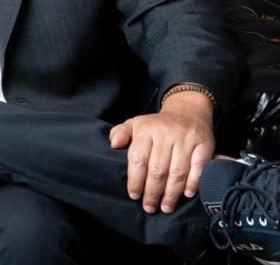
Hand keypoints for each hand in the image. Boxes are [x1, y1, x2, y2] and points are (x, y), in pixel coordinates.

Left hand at [109, 91, 214, 213]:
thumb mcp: (135, 123)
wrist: (187, 110)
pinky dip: (193, 183)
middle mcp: (166, 134)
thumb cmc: (157, 124)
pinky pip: (199, 167)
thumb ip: (121, 132)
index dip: (135, 180)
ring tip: (165, 207)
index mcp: (146, 129)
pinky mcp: (204, 145)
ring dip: (171, 194)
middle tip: (149, 207)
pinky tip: (186, 194)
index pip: (139, 158)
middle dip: (152, 192)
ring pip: (178, 172)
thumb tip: (113, 144)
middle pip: (158, 170)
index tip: (134, 195)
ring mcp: (186, 139)